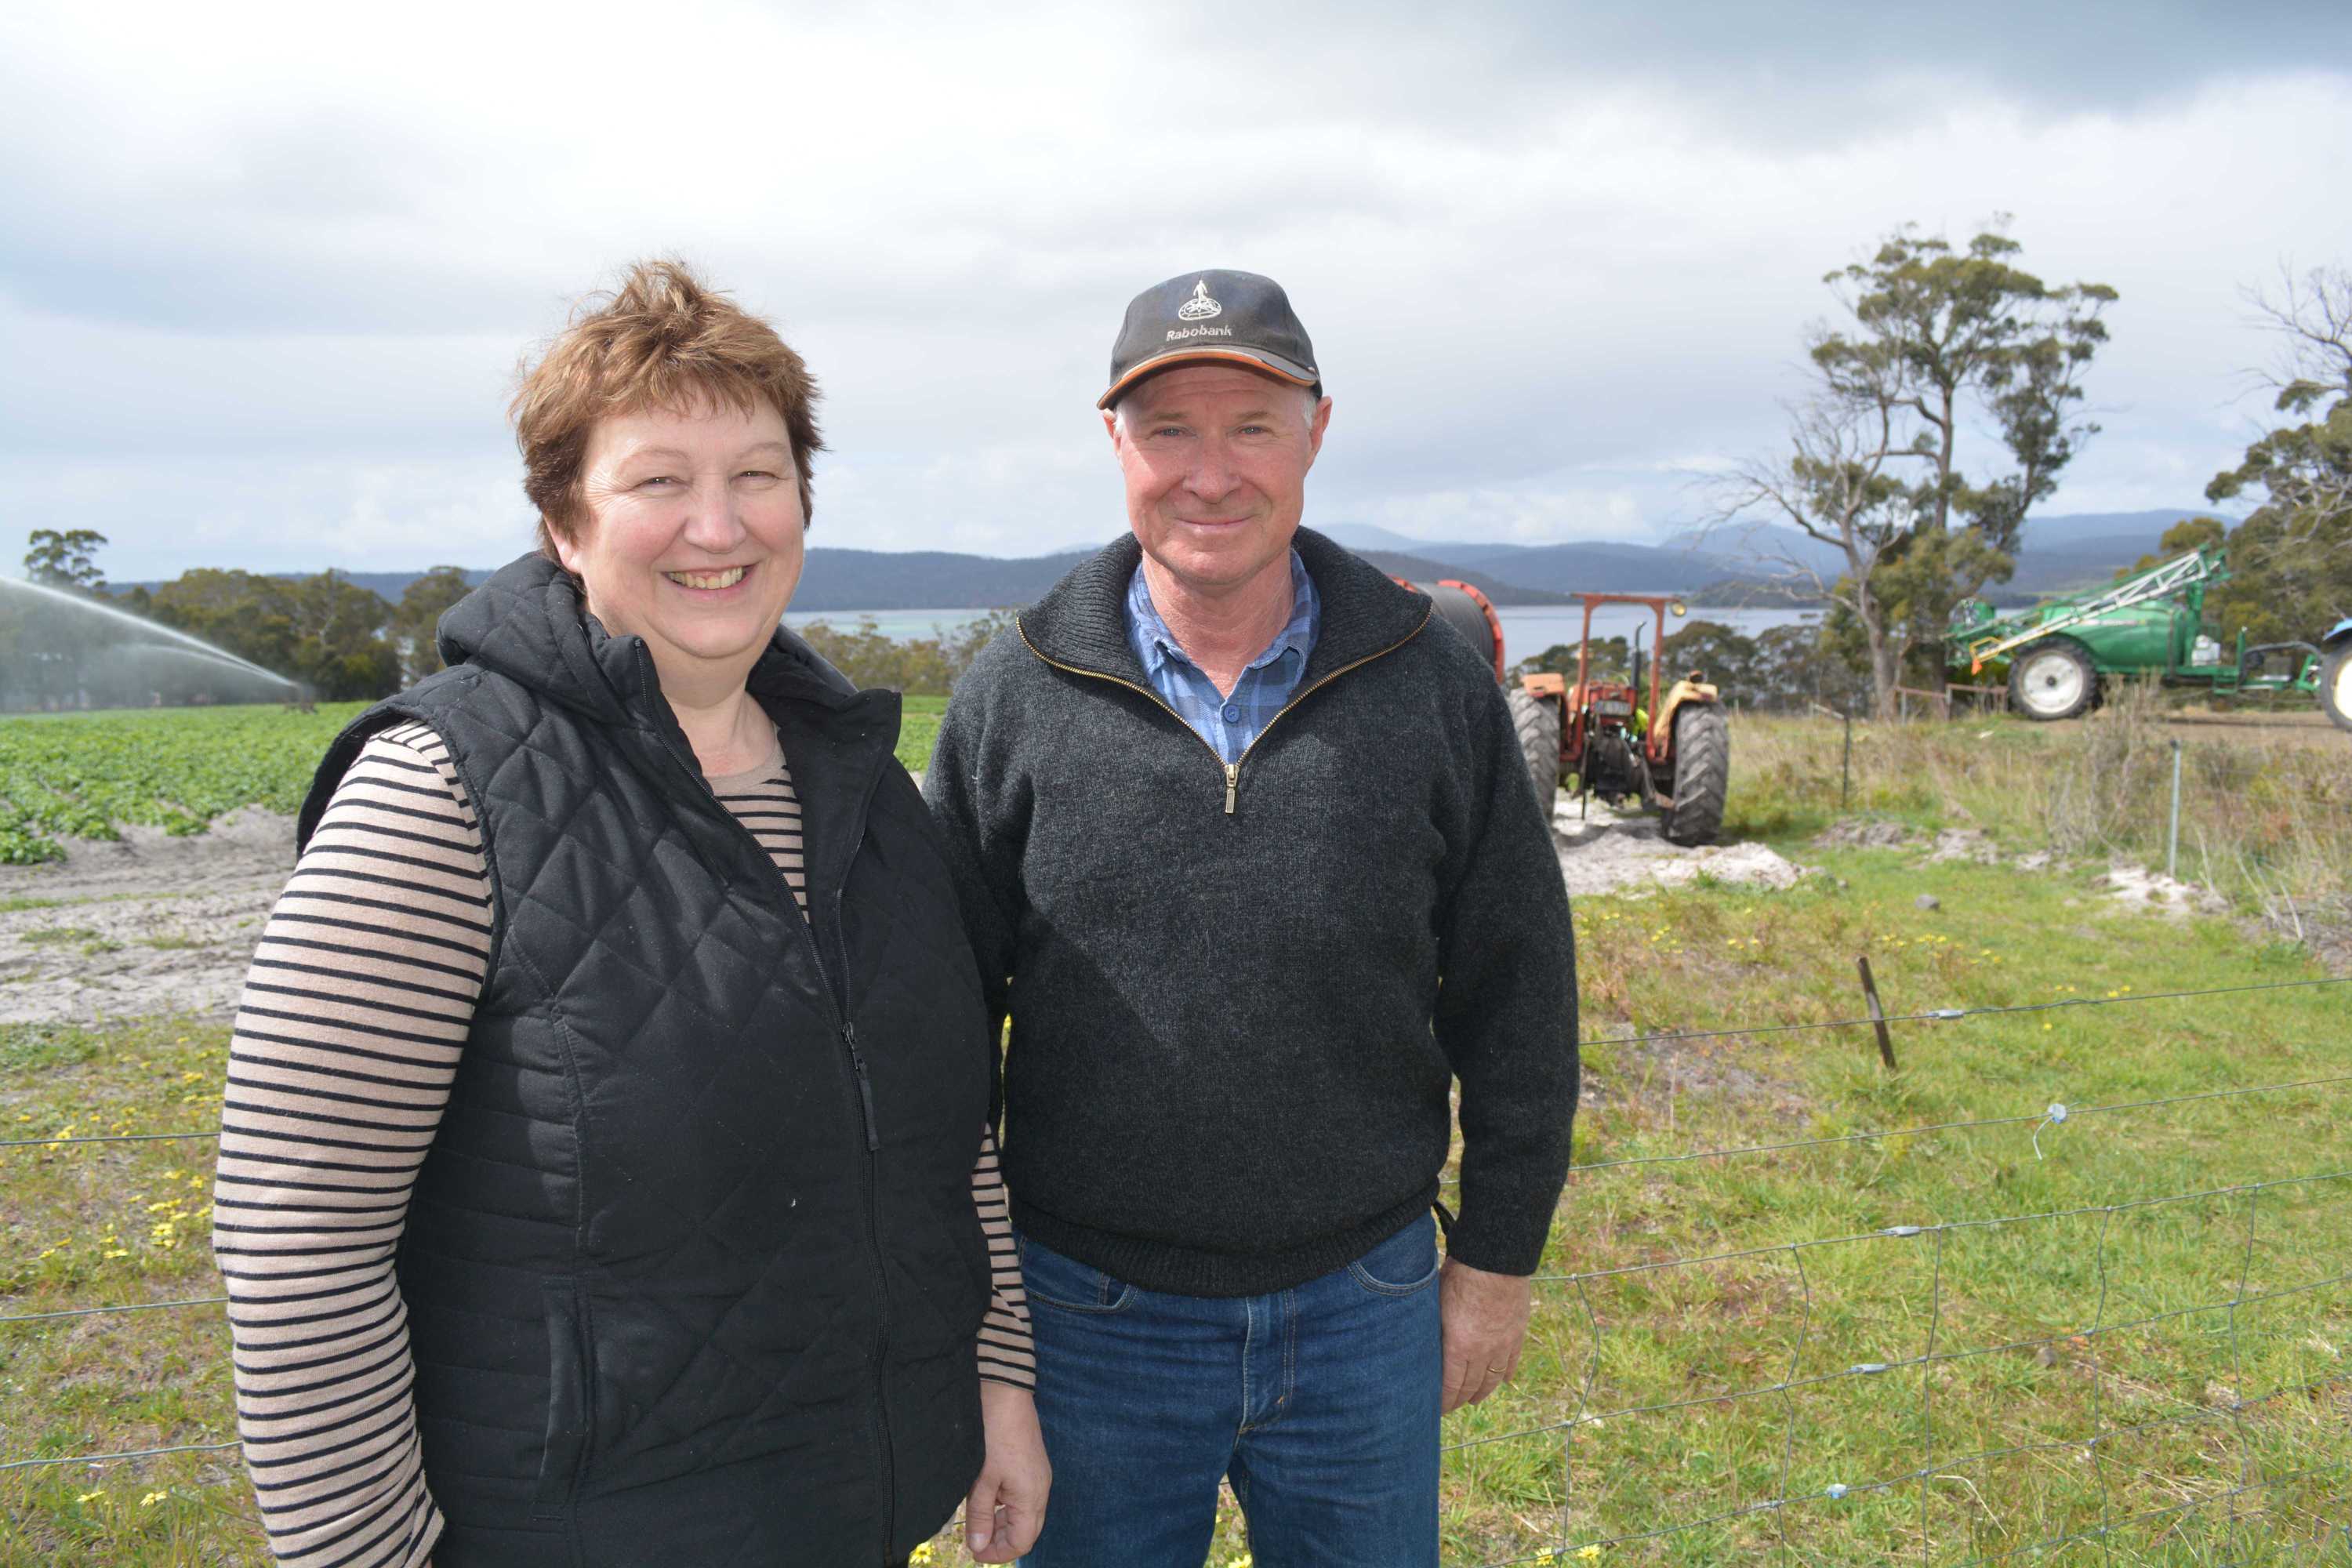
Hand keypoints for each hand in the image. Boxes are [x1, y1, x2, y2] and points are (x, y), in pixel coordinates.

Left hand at [965, 1379, 1050, 1562]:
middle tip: (974, 1540)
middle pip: (1026, 1530)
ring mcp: (1038, 1476)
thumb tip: (978, 1546)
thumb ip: (981, 1516)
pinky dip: (1005, 1505)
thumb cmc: (993, 1434)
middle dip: (1001, 1540)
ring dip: (1002, 1522)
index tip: (974, 1552)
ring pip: (1024, 1514)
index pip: (1022, 1541)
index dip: (998, 1552)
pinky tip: (986, 1497)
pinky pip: (1022, 1496)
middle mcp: (1041, 1489)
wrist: (1005, 1392)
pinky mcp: (1031, 1465)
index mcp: (1032, 1497)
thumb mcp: (981, 1479)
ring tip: (977, 1519)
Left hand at [1438, 1256, 1531, 1413]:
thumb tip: (1422, 1345)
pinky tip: (1501, 1381)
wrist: (1495, 1259)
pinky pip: (1511, 1362)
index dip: (1444, 1401)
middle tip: (1451, 1407)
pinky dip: (1505, 1374)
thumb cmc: (1459, 1276)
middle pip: (1471, 1386)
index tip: (1437, 1409)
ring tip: (1473, 1399)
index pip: (1450, 1385)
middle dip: (1460, 1399)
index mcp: (1458, 1346)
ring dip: (1482, 1392)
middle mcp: (1482, 1351)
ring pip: (1492, 1379)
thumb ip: (1434, 1329)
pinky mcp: (1517, 1333)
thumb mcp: (1436, 1303)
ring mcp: (1502, 1344)